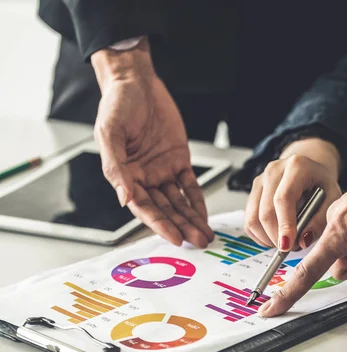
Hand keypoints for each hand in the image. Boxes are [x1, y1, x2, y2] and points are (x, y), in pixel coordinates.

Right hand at [91, 39, 212, 246]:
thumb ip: (115, 168)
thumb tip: (124, 199)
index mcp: (124, 176)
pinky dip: (197, 200)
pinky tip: (205, 215)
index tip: (175, 237)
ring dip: (192, 219)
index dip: (159, 224)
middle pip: (165, 209)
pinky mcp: (178, 159)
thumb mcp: (110, 133)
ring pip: (179, 201)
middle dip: (182, 227)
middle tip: (198, 242)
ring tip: (205, 235)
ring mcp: (162, 170)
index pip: (143, 207)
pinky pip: (189, 184)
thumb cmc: (117, 105)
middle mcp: (144, 178)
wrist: (137, 82)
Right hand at [245, 138, 342, 249]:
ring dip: (267, 238)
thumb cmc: (322, 183)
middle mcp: (274, 171)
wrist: (310, 168)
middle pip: (266, 212)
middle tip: (292, 248)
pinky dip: (260, 235)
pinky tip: (275, 236)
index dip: (284, 225)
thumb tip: (303, 241)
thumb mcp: (332, 198)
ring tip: (285, 242)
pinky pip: (249, 220)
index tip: (288, 245)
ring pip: (253, 218)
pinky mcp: (253, 191)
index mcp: (296, 167)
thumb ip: (320, 220)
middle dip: (276, 237)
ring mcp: (260, 180)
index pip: (283, 199)